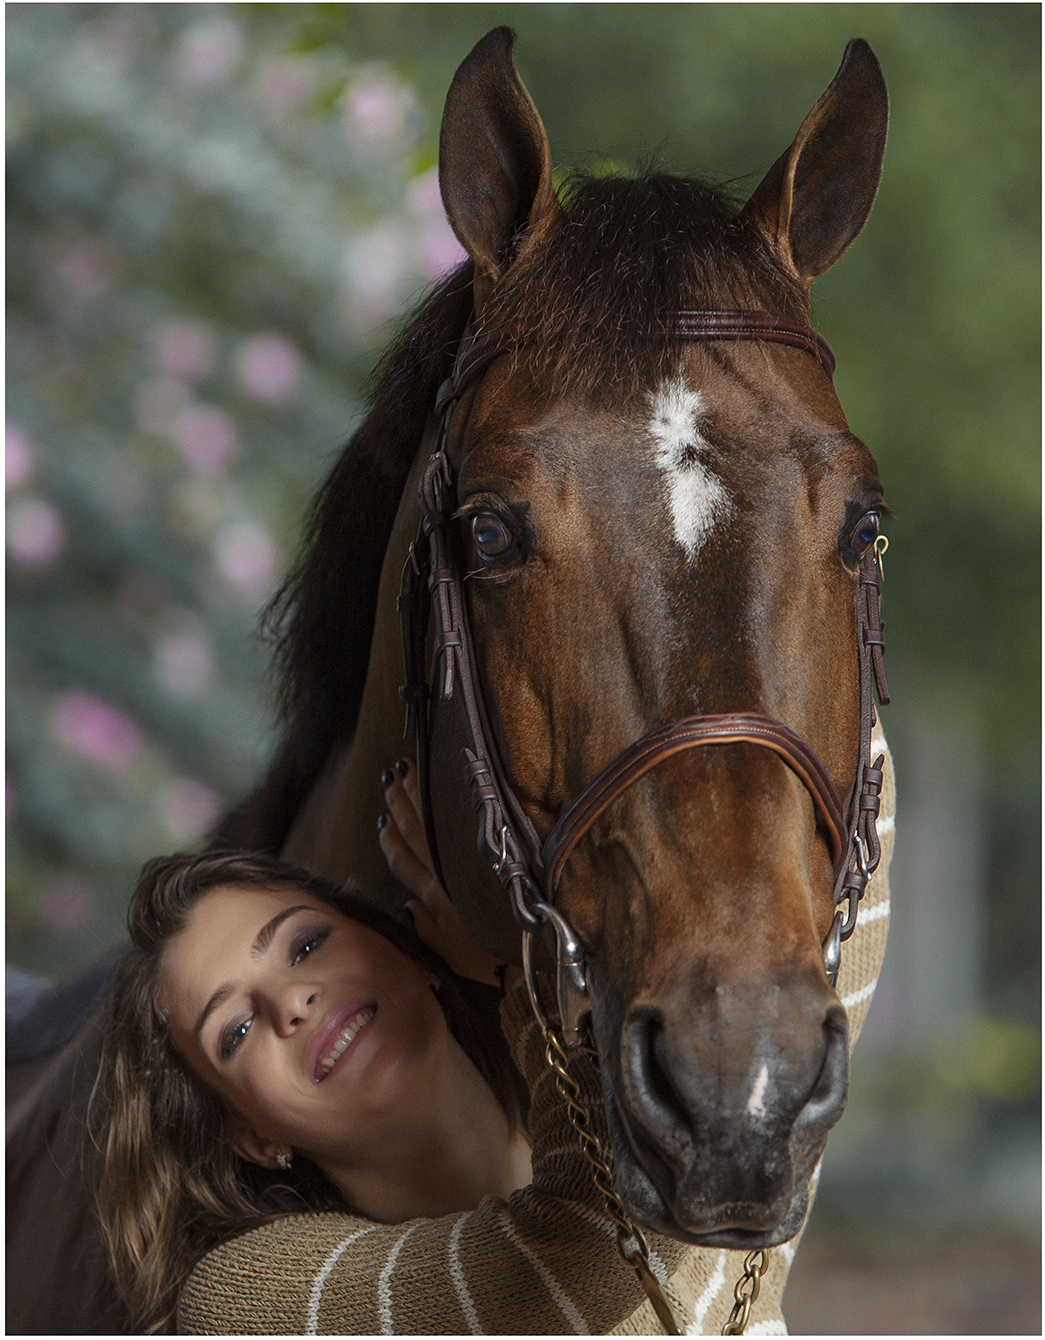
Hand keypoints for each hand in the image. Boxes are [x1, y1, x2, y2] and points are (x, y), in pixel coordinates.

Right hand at [378, 759, 513, 988]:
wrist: (531, 953)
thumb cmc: (492, 960)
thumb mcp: (453, 954)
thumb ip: (428, 929)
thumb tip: (409, 905)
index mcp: (435, 898)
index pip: (403, 862)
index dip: (389, 840)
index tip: (381, 819)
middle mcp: (446, 874)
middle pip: (416, 831)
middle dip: (401, 802)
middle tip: (390, 775)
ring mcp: (466, 861)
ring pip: (433, 821)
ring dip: (418, 793)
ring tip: (406, 768)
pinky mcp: (488, 855)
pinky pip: (462, 820)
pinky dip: (448, 801)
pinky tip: (444, 783)